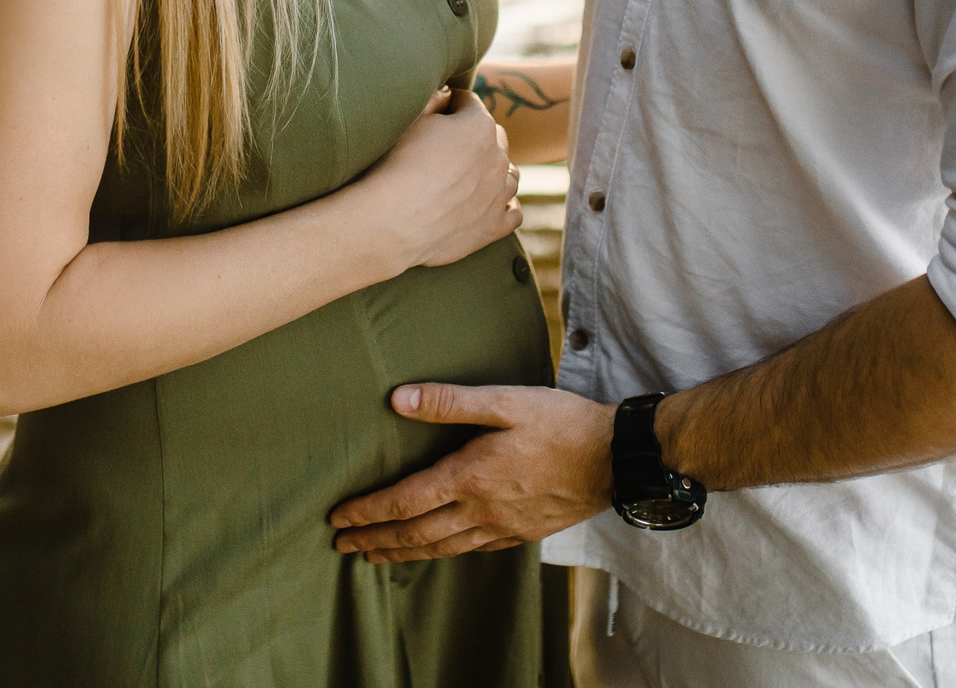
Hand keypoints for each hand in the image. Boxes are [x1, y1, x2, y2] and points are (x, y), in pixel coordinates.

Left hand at [329, 383, 614, 560]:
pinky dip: (443, 554)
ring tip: (375, 556)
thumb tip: (397, 399)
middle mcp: (482, 510)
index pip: (405, 501)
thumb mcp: (506, 401)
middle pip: (416, 534)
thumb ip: (450, 402)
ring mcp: (503, 527)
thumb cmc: (562, 423)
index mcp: (471, 477)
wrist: (617, 459)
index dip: (368, 511)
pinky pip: (472, 551)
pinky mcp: (523, 533)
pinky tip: (437, 551)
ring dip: (403, 553)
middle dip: (375, 540)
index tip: (338, 519)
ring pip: (442, 549)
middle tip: (343, 546)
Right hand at [354, 86, 521, 272]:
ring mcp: (499, 194)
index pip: (469, 103)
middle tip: (448, 146)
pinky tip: (486, 205)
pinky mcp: (494, 226)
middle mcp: (497, 157)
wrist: (390, 223)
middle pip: (493, 136)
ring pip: (508, 174)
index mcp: (478, 125)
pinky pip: (513, 212)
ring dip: (492, 170)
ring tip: (468, 177)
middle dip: (476, 136)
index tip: (437, 113)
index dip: (450, 105)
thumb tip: (445, 94)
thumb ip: (433, 100)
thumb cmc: (395, 167)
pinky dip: (502, 206)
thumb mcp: (409, 120)